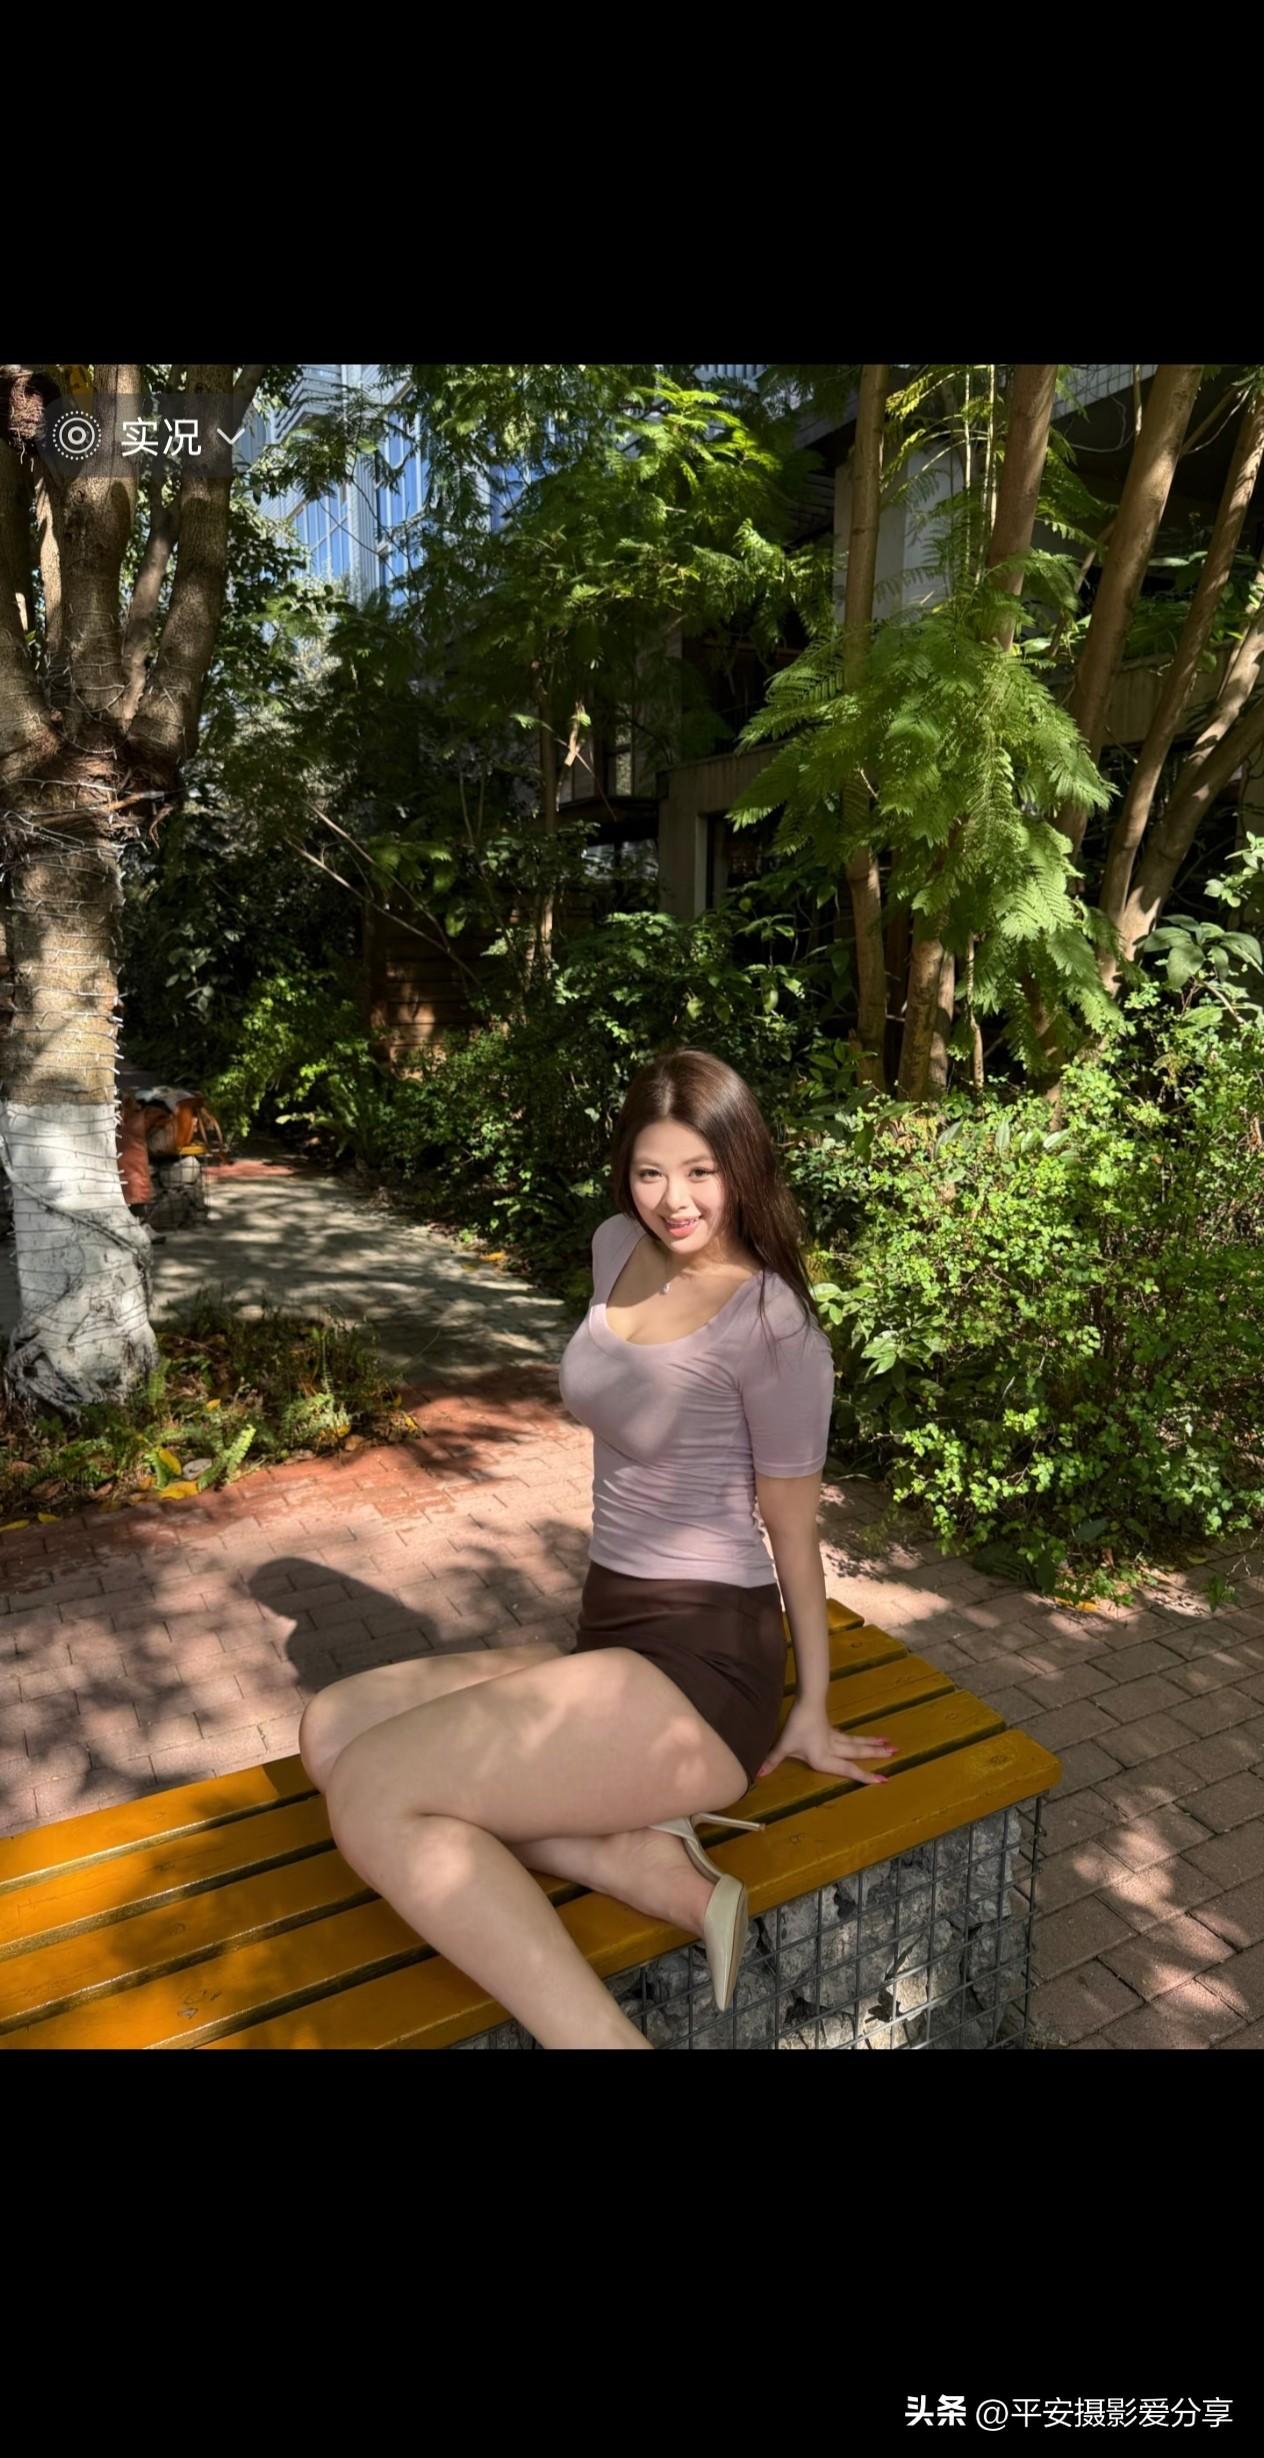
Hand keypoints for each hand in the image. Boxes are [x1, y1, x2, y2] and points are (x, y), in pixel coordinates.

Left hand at [757, 1698, 897, 1785]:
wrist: (806, 1702)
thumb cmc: (797, 1727)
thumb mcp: (784, 1746)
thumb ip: (772, 1761)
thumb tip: (757, 1775)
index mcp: (826, 1758)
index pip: (849, 1770)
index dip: (865, 1776)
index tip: (884, 1780)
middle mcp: (835, 1749)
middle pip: (859, 1753)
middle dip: (877, 1756)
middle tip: (895, 1755)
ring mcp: (835, 1738)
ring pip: (858, 1743)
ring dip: (874, 1745)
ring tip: (891, 1745)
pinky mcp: (832, 1729)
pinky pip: (849, 1737)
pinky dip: (861, 1739)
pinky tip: (866, 1739)